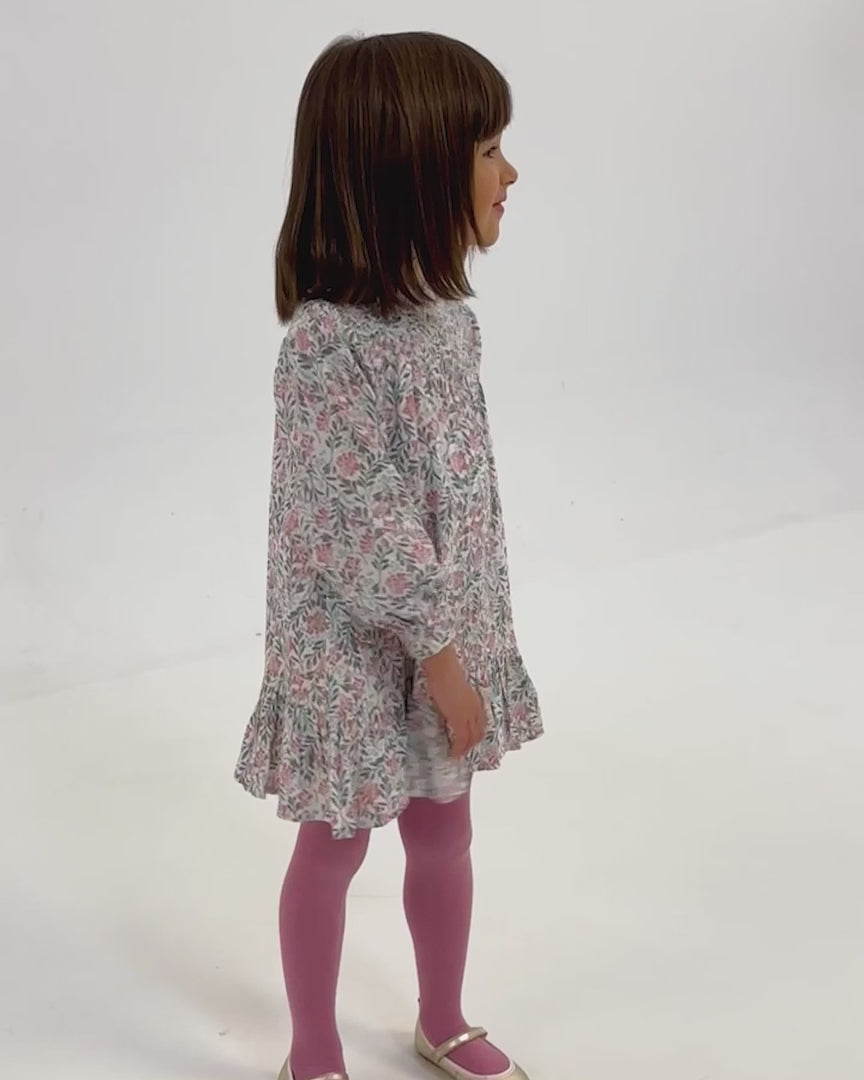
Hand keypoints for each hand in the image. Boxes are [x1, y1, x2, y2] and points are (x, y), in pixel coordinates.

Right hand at [421, 644, 486, 758]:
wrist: (443, 667)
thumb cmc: (446, 672)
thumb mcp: (456, 689)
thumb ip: (458, 701)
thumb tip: (451, 709)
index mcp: (476, 701)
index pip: (481, 723)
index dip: (476, 733)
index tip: (469, 740)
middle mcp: (475, 709)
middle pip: (478, 732)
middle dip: (471, 744)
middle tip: (463, 752)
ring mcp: (468, 715)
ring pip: (472, 738)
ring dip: (465, 749)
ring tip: (457, 755)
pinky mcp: (459, 719)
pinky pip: (462, 739)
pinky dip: (458, 749)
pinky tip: (452, 754)